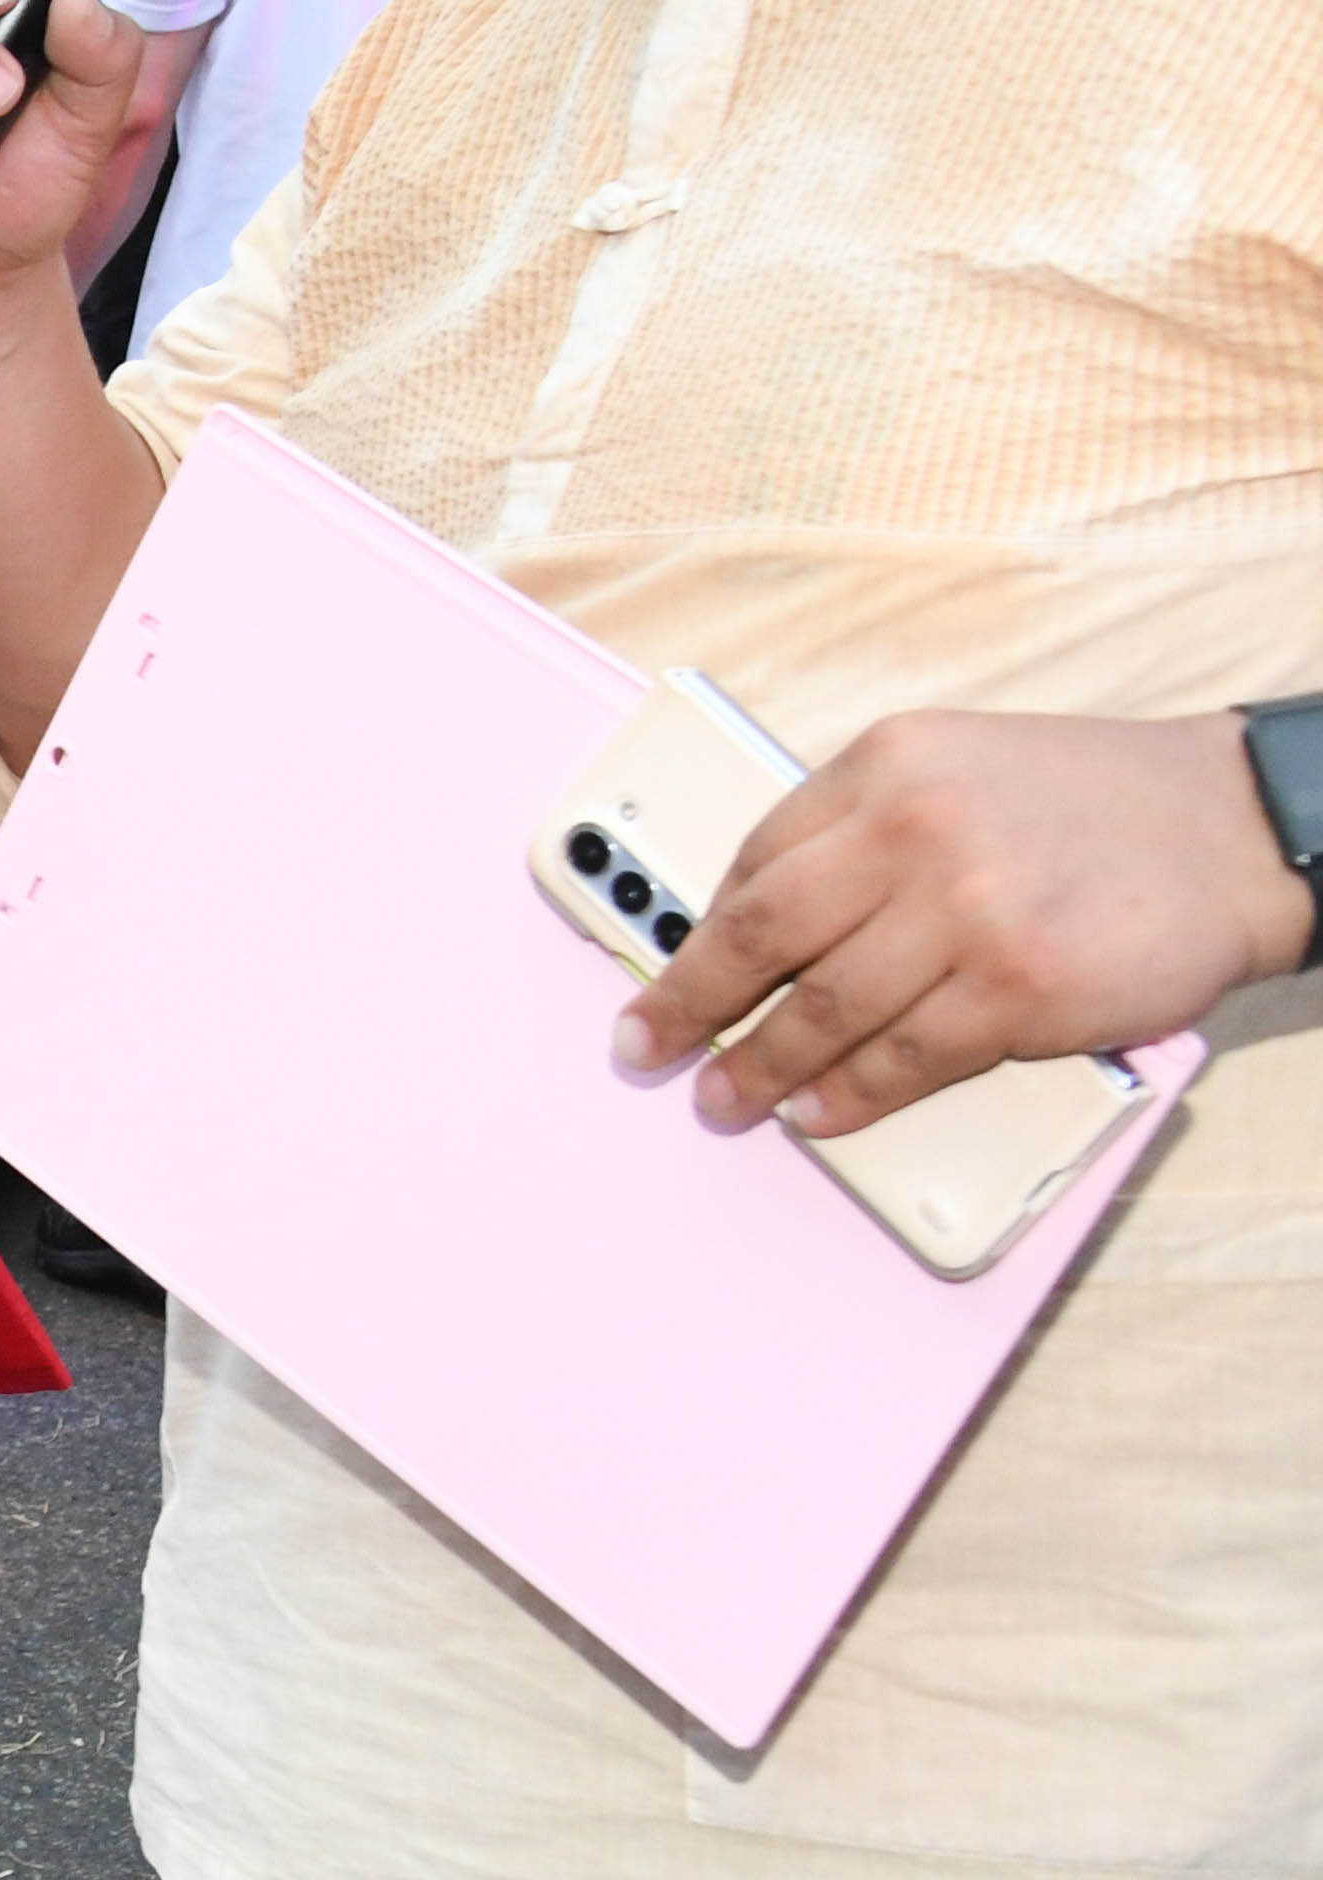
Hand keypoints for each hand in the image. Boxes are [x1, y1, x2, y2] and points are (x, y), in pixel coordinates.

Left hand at [622, 709, 1307, 1141]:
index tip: (662, 975)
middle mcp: (917, 830)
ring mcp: (967, 912)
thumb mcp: (956, 769)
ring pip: (825, 1009)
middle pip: (763, 934)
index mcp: (887, 766)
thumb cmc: (1090, 805)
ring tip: (723, 1098)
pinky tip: (817, 1113)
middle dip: (689, 1002)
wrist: (1234, 828)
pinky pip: (904, 1059)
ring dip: (760, 1066)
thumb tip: (759, 919)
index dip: (700, 931)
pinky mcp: (1019, 988)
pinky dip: (849, 1095)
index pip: (758, 858)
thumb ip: (861, 829)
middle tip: (646, 1046)